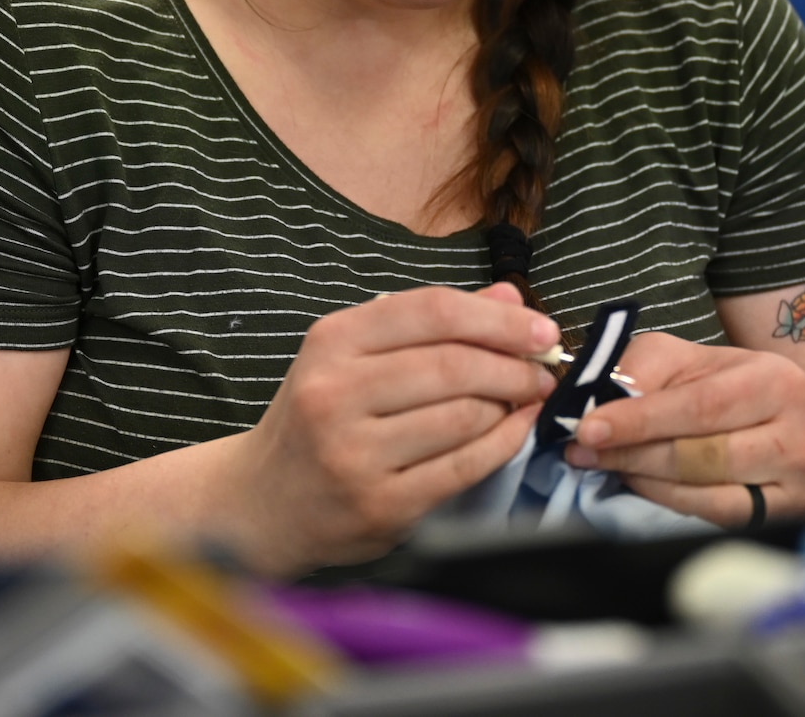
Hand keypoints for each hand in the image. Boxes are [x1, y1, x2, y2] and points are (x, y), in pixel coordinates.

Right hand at [226, 283, 555, 574]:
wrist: (263, 501)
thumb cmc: (319, 417)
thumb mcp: (354, 356)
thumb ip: (430, 324)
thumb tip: (509, 299)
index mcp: (332, 342)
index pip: (431, 311)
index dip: (498, 319)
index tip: (540, 329)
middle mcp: (335, 394)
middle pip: (453, 365)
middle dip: (513, 365)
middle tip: (542, 370)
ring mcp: (355, 454)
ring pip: (464, 416)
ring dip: (510, 405)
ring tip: (523, 400)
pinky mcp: (380, 506)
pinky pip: (463, 467)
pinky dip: (503, 444)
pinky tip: (515, 429)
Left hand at [563, 332, 804, 524]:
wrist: (775, 422)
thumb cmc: (721, 386)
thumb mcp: (684, 360)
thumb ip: (644, 369)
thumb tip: (600, 401)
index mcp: (775, 381)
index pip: (699, 406)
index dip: (640, 420)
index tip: (588, 428)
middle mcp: (796, 433)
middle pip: (701, 452)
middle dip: (632, 452)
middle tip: (582, 450)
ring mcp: (795, 482)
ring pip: (704, 488)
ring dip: (643, 477)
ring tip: (603, 464)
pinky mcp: (782, 514)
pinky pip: (713, 515)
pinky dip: (667, 499)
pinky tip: (639, 483)